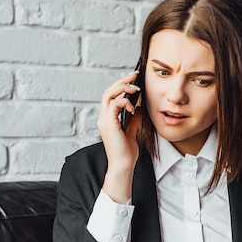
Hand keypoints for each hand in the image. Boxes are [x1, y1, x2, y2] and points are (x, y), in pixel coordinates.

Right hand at [97, 72, 142, 202]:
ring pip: (109, 95)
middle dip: (122, 81)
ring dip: (123, 88)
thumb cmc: (127, 153)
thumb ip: (132, 121)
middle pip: (108, 91)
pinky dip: (124, 101)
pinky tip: (133, 107)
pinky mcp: (109, 124)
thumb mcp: (131, 133)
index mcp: (108, 120)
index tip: (133, 80)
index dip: (121, 86)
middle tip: (134, 75)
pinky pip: (114, 104)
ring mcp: (104, 121)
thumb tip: (138, 110)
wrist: (123, 166)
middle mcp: (103, 118)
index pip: (110, 97)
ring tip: (135, 88)